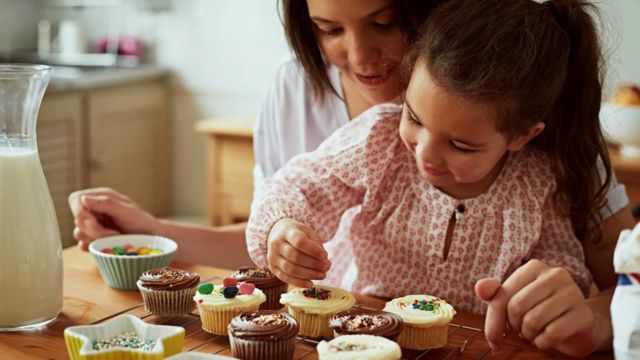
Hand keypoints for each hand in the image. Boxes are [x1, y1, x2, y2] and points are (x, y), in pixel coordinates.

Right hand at [68, 187, 158, 250]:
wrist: (150, 238)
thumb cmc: (142, 221)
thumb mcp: (127, 211)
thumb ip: (107, 204)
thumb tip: (84, 198)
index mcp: (100, 196)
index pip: (75, 199)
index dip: (81, 213)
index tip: (94, 224)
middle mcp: (94, 208)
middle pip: (78, 219)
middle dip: (94, 230)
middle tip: (114, 234)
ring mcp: (93, 223)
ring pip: (78, 233)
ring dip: (95, 239)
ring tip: (115, 238)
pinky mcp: (93, 237)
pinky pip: (82, 243)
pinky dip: (93, 246)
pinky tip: (106, 245)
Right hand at [266, 218, 330, 287]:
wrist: (280, 235)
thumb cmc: (299, 235)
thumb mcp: (308, 234)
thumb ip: (317, 247)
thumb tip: (325, 263)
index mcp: (287, 231)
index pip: (299, 241)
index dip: (313, 250)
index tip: (325, 255)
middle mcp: (276, 243)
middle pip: (294, 256)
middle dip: (313, 264)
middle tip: (327, 267)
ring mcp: (272, 257)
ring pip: (290, 269)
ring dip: (308, 274)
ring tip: (322, 275)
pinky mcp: (273, 268)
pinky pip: (285, 278)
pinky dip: (299, 282)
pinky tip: (310, 284)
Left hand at [475, 259, 597, 356]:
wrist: (582, 327)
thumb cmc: (543, 312)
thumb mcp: (515, 301)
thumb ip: (495, 295)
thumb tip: (479, 287)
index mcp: (534, 267)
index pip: (502, 295)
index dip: (493, 322)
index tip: (494, 340)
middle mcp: (555, 274)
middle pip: (516, 307)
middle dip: (514, 327)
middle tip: (522, 331)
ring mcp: (572, 292)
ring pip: (533, 321)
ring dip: (529, 335)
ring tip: (536, 333)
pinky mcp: (583, 314)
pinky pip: (551, 334)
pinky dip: (543, 343)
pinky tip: (548, 339)